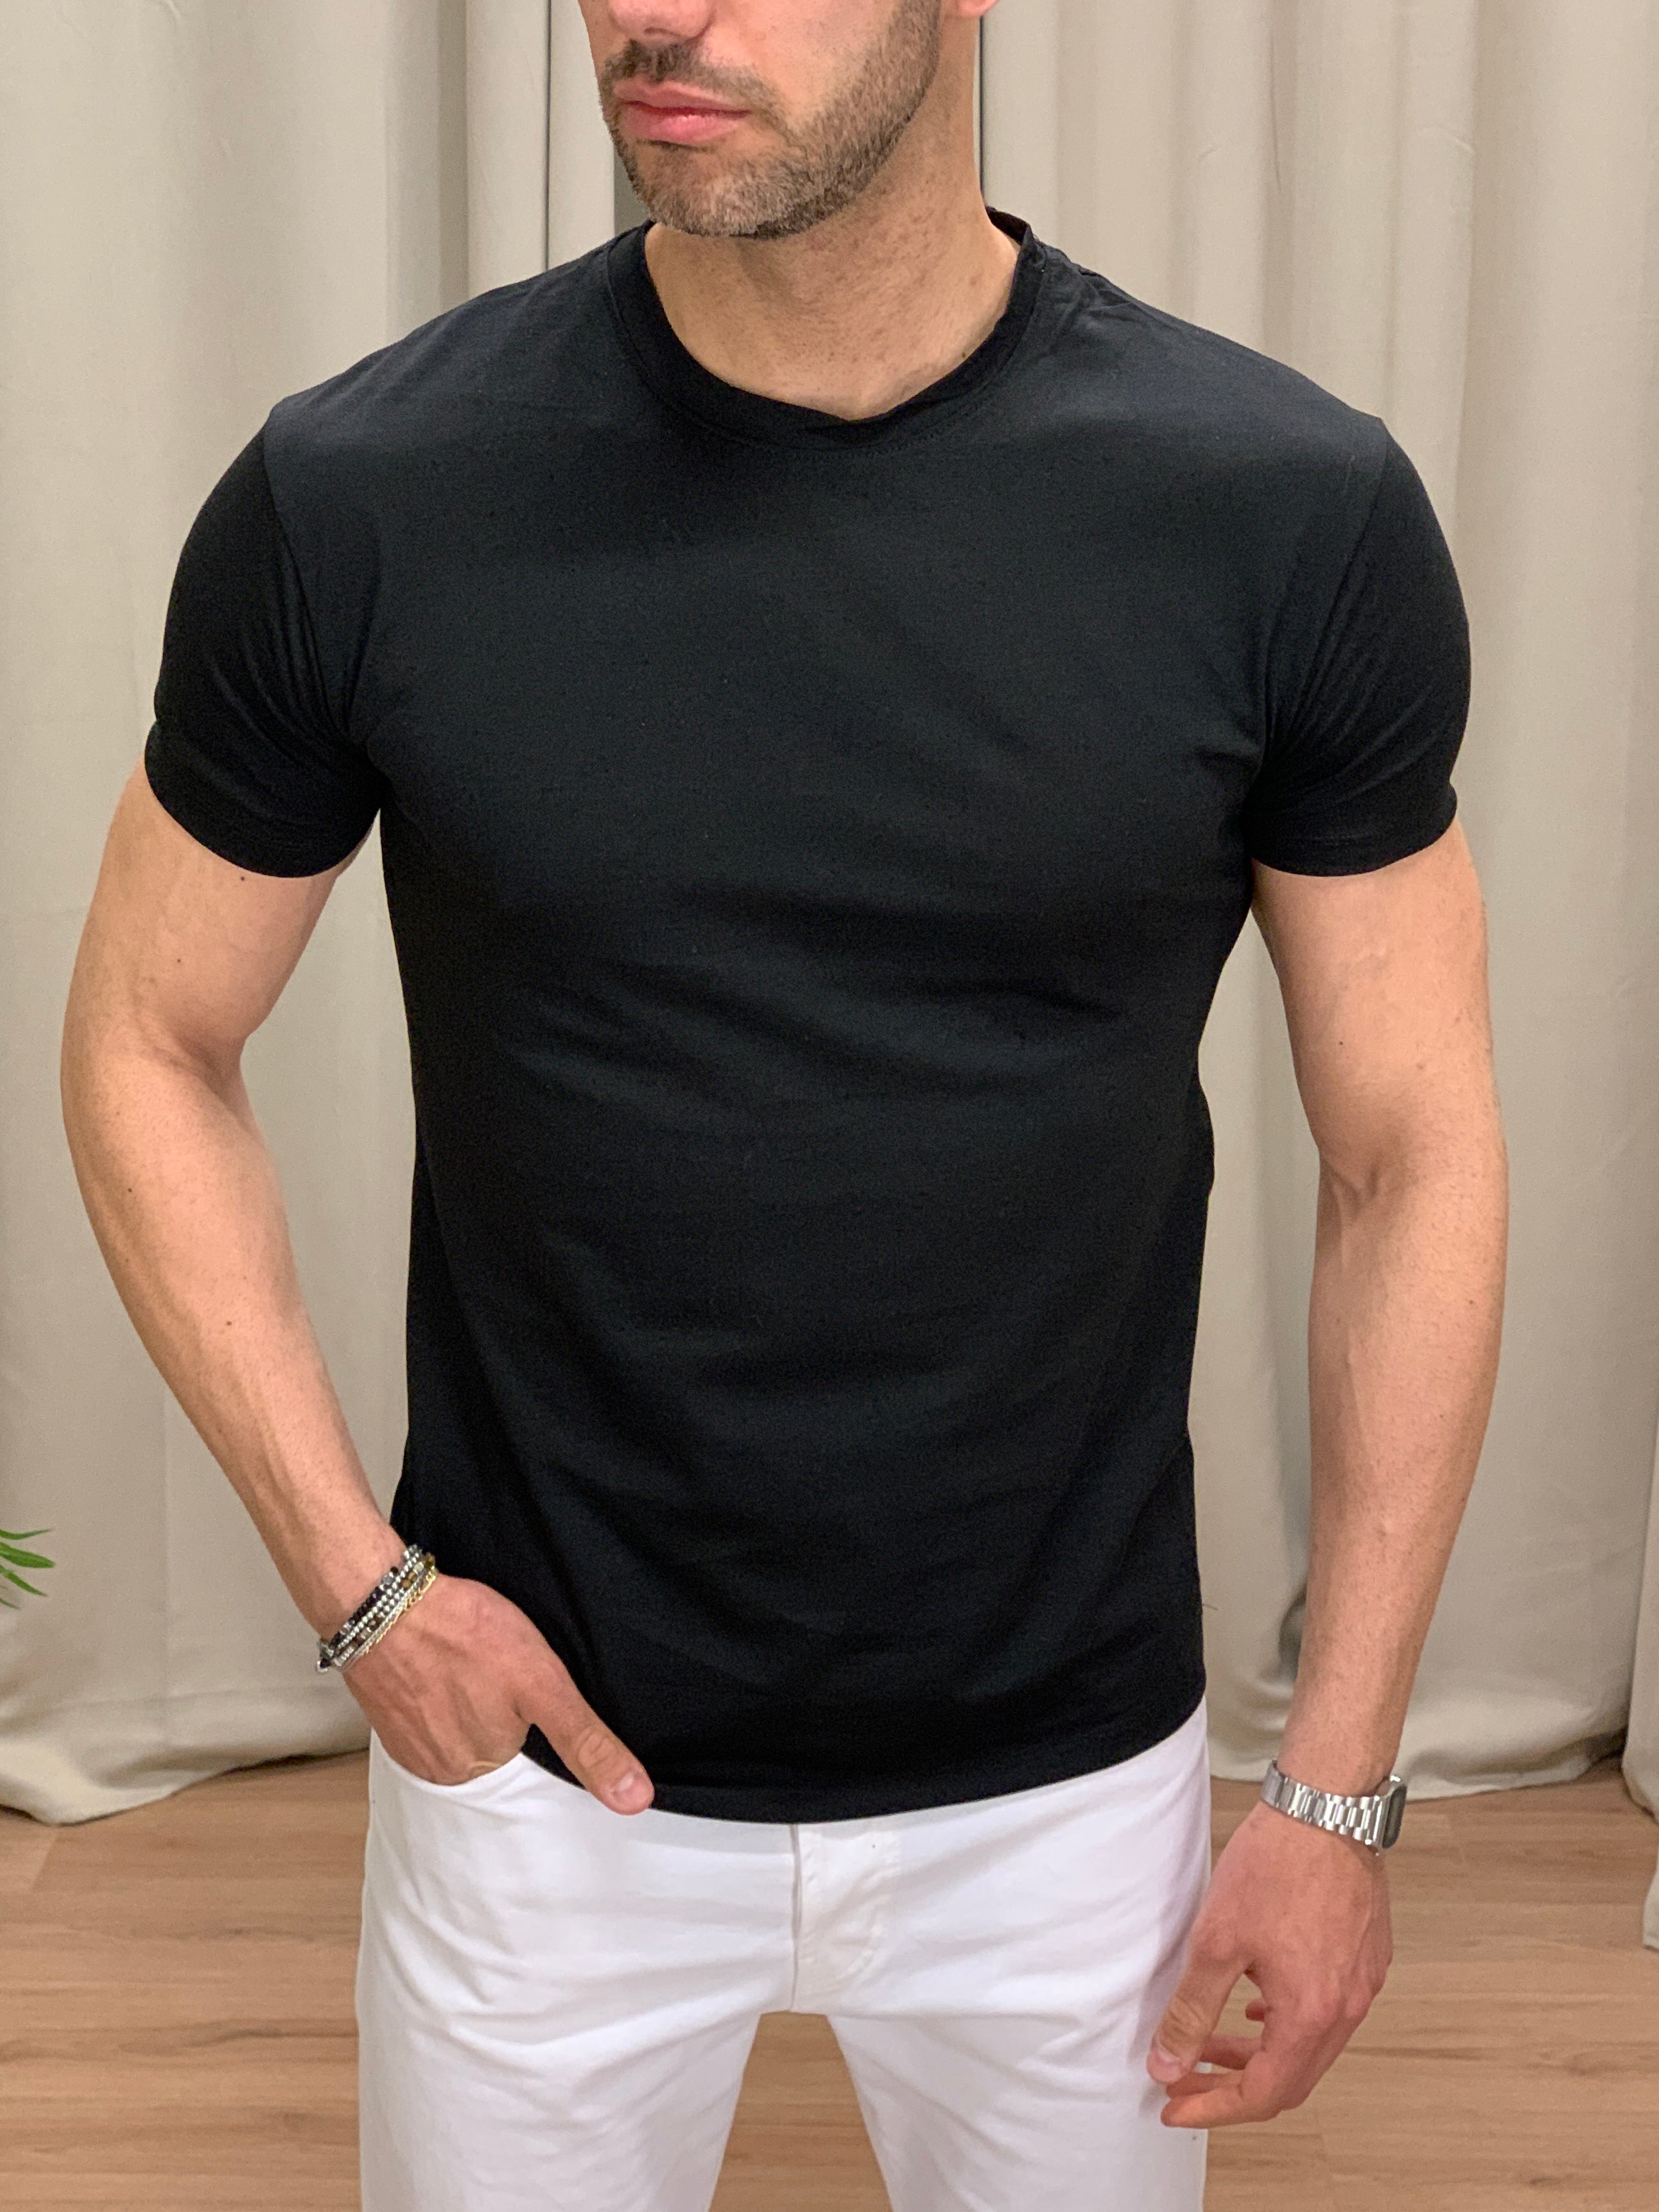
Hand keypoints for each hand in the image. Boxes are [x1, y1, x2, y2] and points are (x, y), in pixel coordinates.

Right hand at [340, 1570, 653, 1813]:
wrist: (379, 1602)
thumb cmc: (461, 1633)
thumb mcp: (543, 1684)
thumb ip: (586, 1742)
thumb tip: (634, 1799)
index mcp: (484, 1768)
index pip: (528, 1750)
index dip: (530, 1710)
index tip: (519, 1683)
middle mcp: (443, 1771)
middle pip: (492, 1740)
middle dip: (497, 1705)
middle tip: (492, 1664)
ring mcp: (409, 1745)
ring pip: (458, 1726)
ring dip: (465, 1698)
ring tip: (467, 1661)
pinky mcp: (387, 1719)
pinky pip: (427, 1714)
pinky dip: (435, 1691)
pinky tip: (440, 1664)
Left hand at [1146, 1799, 1391, 2126]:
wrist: (1326, 1806)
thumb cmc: (1276, 1863)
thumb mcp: (1216, 1940)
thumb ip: (1191, 2011)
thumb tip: (1167, 2063)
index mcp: (1312, 2014)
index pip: (1263, 2094)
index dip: (1214, 2107)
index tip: (1174, 2105)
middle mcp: (1347, 2008)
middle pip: (1290, 2079)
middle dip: (1233, 2086)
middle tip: (1186, 2079)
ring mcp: (1363, 1983)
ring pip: (1309, 2047)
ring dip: (1258, 2054)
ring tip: (1210, 2042)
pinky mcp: (1366, 1957)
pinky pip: (1326, 2013)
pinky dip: (1286, 2023)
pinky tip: (1255, 2005)